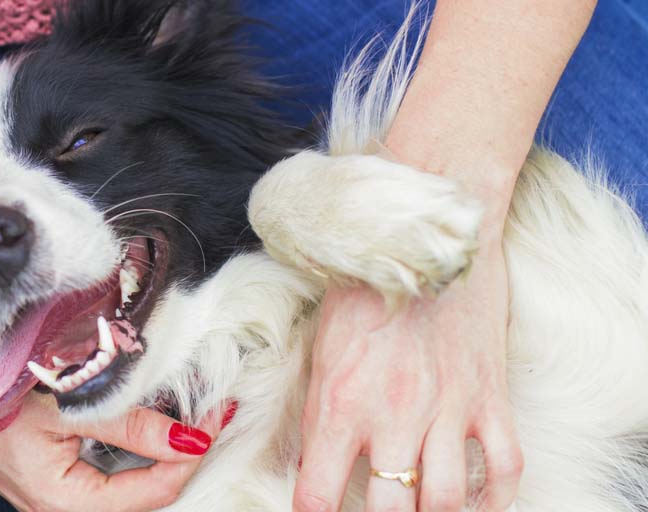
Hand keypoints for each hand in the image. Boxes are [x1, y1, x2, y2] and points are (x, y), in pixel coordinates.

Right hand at [0, 314, 228, 511]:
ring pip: (122, 486)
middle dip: (180, 461)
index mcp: (62, 502)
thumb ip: (129, 425)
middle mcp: (55, 507)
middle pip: (141, 497)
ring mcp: (48, 490)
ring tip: (187, 418)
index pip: (152, 493)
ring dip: (157, 457)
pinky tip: (145, 423)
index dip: (192, 456)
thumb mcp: (64, 402)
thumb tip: (190, 438)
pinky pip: (100, 472)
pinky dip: (129, 450)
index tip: (219, 415)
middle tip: (211, 416)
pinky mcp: (43, 470)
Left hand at [293, 239, 522, 511]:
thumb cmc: (362, 283)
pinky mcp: (488, 395)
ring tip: (419, 509)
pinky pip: (505, 468)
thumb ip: (319, 407)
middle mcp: (392, 415)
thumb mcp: (320, 346)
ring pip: (446, 502)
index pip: (318, 495)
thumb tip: (313, 457)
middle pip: (389, 511)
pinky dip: (495, 498)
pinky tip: (478, 502)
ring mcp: (447, 408)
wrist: (424, 232)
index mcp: (339, 403)